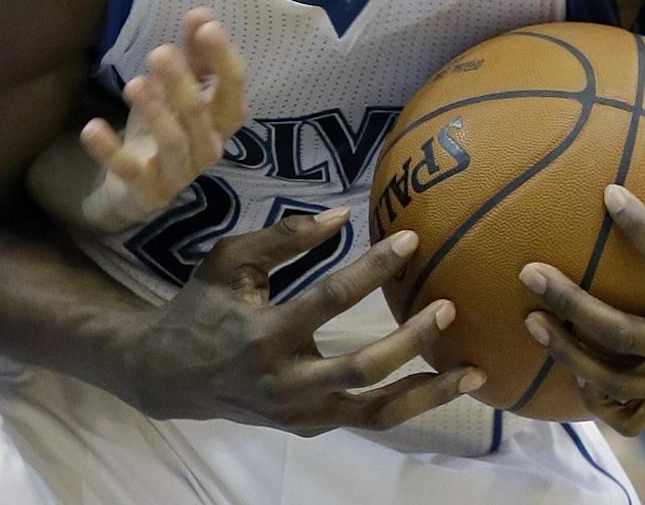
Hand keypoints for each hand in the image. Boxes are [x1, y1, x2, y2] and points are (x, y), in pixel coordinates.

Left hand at [79, 9, 248, 231]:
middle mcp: (207, 148)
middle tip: (159, 53)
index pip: (232, 90)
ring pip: (173, 142)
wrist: (134, 185)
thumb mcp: (176, 89)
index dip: (223, 60)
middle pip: (200, 115)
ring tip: (133, 84)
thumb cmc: (163, 125)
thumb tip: (202, 14)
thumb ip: (193, 55)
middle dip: (181, 83)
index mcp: (219, 119)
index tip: (207, 27)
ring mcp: (178, 174)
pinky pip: (129, 171)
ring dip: (155, 112)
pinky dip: (110, 151)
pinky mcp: (147, 193)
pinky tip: (92, 128)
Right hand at [132, 211, 484, 432]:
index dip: (373, 269)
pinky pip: (367, 420)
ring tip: (473, 372)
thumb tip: (343, 217)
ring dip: (427, 392)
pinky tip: (440, 388)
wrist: (170, 374)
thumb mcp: (230, 260)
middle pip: (363, 366)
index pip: (330, 298)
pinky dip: (406, 406)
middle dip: (412, 338)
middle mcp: (285, 381)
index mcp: (264, 333)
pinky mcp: (309, 428)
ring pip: (376, 411)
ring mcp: (300, 413)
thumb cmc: (203, 305)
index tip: (410, 241)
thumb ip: (285, 237)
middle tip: (450, 307)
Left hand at [519, 152, 644, 434]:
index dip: (641, 229)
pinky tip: (568, 366)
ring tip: (529, 320)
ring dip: (567, 354)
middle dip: (571, 305)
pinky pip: (629, 415)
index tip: (609, 192)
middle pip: (623, 335)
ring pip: (615, 382)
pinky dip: (595, 397)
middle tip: (529, 271)